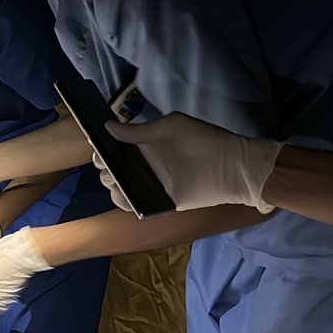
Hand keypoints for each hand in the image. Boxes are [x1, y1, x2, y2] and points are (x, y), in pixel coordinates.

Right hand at [98, 113, 282, 212]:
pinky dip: (126, 202)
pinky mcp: (158, 202)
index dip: (102, 150)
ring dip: (113, 186)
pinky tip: (129, 195)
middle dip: (105, 169)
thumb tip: (108, 126)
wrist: (231, 167)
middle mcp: (143, 166)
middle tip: (111, 167)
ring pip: (117, 190)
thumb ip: (139, 131)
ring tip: (120, 182)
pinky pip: (134, 205)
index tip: (101, 149)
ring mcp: (149, 185)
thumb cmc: (203, 140)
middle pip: (110, 171)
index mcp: (142, 146)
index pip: (111, 149)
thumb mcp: (170, 127)